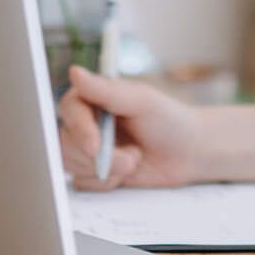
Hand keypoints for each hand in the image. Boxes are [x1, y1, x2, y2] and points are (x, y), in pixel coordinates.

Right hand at [57, 65, 204, 190]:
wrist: (188, 154)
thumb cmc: (169, 121)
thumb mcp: (141, 101)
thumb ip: (105, 90)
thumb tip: (74, 72)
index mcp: (94, 97)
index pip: (70, 110)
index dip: (80, 130)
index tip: (95, 147)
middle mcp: (86, 121)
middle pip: (66, 142)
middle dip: (100, 157)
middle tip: (132, 157)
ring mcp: (88, 147)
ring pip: (72, 165)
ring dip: (106, 170)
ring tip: (134, 159)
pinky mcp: (93, 171)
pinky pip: (83, 183)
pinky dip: (106, 183)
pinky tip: (126, 174)